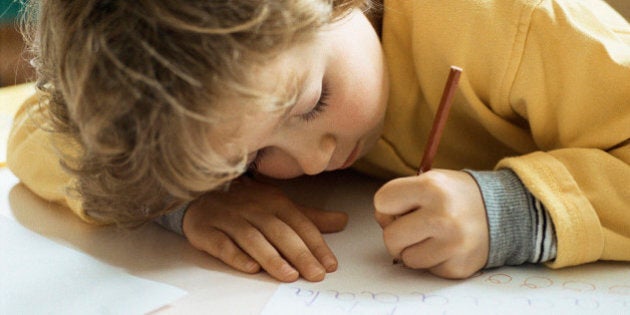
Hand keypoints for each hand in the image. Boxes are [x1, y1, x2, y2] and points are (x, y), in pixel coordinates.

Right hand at [182, 176, 347, 281]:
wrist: (200, 196)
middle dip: (300, 254)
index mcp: (274, 202)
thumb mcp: (279, 207)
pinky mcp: (207, 230)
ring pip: (252, 238)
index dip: (316, 244)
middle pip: (279, 232)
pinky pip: (222, 244)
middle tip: (316, 274)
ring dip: (272, 257)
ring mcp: (229, 219)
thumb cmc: (246, 205)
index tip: (330, 265)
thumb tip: (343, 220)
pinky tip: (250, 268)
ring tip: (289, 276)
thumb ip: (310, 218)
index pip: (300, 224)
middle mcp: (253, 208)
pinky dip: (236, 256)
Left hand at [373, 169, 487, 278]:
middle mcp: (442, 216)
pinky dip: (432, 261)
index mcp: (431, 187)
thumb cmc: (455, 196)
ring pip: (406, 259)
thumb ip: (401, 196)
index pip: (382, 201)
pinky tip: (447, 247)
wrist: (502, 211)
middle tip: (413, 227)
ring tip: (432, 236)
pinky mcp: (459, 266)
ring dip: (413, 250)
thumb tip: (382, 221)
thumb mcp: (430, 181)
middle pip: (390, 236)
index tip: (401, 207)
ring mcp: (452, 244)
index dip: (387, 206)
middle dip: (396, 234)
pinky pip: (427, 270)